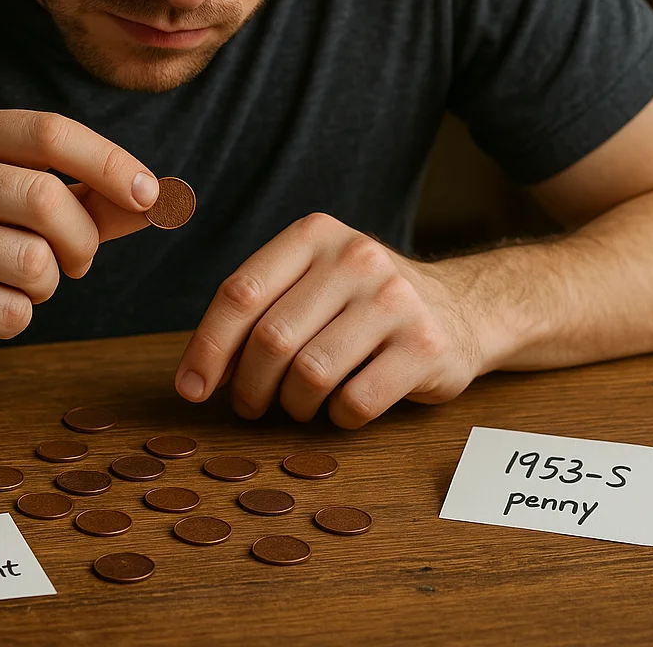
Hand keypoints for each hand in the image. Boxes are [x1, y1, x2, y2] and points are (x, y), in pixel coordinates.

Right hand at [0, 108, 157, 367]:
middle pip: (46, 199)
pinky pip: (10, 312)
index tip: (150, 196)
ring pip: (34, 263)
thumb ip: (92, 197)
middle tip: (77, 261)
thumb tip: (164, 200)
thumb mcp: (23, 201)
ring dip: (46, 285)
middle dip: (81, 241)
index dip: (110, 163)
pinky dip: (16, 317)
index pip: (49, 132)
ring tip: (17, 282)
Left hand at [175, 213, 485, 427]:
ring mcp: (394, 301)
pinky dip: (336, 417)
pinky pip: (355, 402)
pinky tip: (341, 407)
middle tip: (248, 406)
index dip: (208, 347)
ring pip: (310, 374)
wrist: (461, 308)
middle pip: (271, 339)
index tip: (191, 388)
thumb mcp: (312, 281)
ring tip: (296, 406)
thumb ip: (260, 311)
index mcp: (315, 234)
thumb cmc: (361, 302)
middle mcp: (356, 258)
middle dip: (248, 386)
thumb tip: (201, 373)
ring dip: (291, 405)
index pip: (241, 293)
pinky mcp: (425, 347)